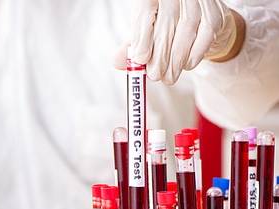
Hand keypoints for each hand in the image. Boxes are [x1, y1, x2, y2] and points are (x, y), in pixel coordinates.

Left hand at [112, 0, 241, 84]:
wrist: (197, 21)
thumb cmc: (164, 26)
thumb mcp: (144, 33)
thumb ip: (131, 47)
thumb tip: (117, 61)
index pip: (146, 12)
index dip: (142, 38)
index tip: (141, 60)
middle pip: (166, 25)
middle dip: (159, 56)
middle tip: (155, 76)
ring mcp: (196, 1)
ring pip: (186, 31)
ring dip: (176, 60)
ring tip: (169, 77)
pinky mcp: (214, 12)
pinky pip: (205, 35)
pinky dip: (195, 54)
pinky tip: (186, 65)